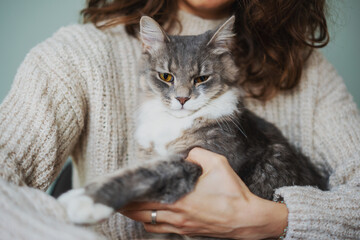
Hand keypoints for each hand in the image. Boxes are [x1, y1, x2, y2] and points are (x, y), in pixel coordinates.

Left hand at [120, 148, 287, 238]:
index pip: (145, 197)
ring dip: (136, 215)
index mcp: (180, 198)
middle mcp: (176, 215)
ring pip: (148, 224)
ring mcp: (180, 226)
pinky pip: (161, 230)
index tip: (120, 187)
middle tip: (118, 197)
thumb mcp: (217, 164)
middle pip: (140, 213)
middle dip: (126, 206)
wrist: (247, 219)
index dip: (129, 193)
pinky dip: (151, 223)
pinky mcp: (187, 232)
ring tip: (130, 206)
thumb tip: (185, 154)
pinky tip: (151, 216)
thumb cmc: (232, 192)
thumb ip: (197, 154)